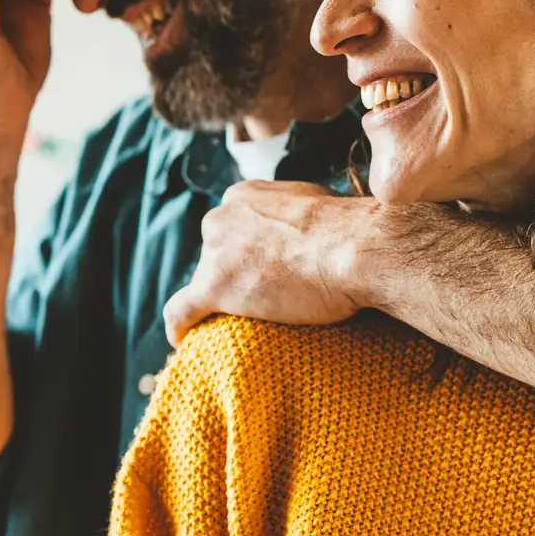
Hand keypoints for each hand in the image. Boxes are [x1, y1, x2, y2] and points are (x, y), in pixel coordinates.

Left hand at [163, 181, 371, 345]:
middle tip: (263, 298)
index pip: (229, 229)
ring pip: (204, 284)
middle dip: (233, 276)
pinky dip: (178, 327)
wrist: (356, 249)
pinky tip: (182, 339)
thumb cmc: (348, 232)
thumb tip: (303, 232)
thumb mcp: (314, 206)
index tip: (258, 270)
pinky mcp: (214, 286)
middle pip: (214, 256)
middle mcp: (221, 218)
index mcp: (242, 196)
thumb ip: (291, 216)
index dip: (243, 254)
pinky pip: (180, 311)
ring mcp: (215, 252)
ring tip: (246, 323)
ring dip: (221, 302)